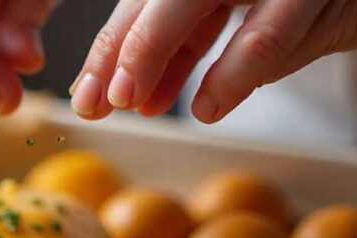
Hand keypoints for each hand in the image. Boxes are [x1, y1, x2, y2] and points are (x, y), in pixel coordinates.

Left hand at [71, 0, 356, 122]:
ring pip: (198, 0)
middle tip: (98, 105)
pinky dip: (235, 71)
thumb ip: (203, 56)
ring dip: (159, 54)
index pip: (147, 4)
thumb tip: (139, 98)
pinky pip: (268, 30)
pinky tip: (206, 107)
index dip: (113, 51)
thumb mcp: (257, 29)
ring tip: (135, 104)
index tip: (88, 98)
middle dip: (122, 54)